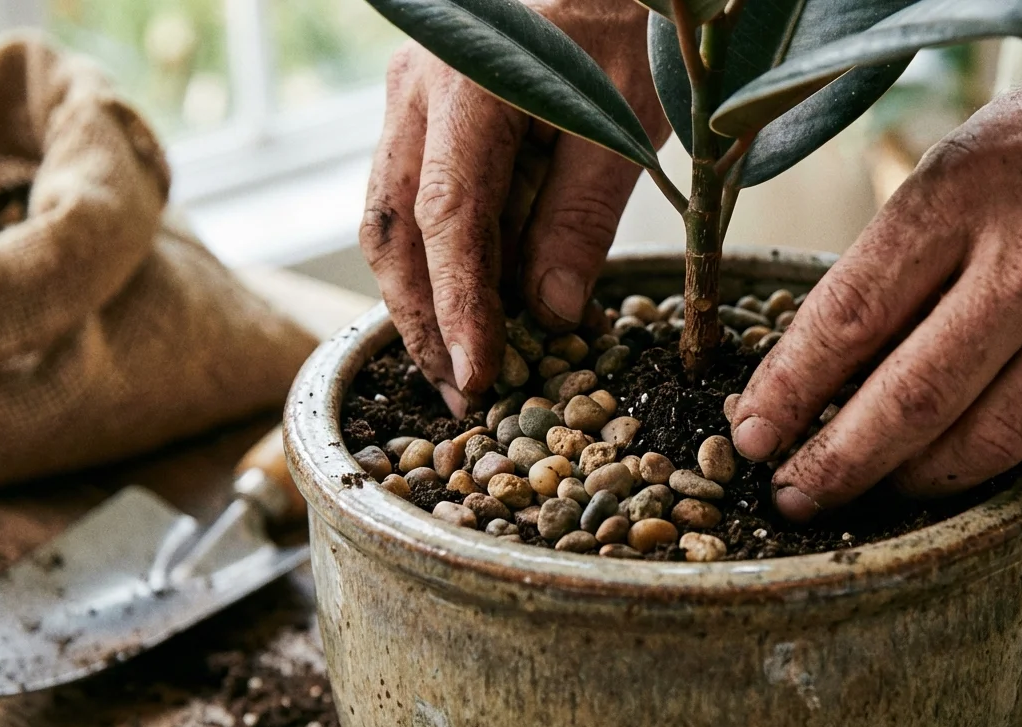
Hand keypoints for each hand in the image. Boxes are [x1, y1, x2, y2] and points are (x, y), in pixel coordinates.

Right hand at [360, 0, 668, 414]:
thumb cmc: (630, 30)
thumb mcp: (626, 123)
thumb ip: (582, 217)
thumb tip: (548, 315)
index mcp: (467, 86)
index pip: (446, 216)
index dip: (457, 305)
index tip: (477, 375)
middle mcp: (418, 93)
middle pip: (393, 228)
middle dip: (420, 320)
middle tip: (461, 395)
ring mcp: (412, 104)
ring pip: (391, 222)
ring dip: (421, 301)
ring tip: (463, 371)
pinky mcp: (425, 122)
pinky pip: (417, 206)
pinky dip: (442, 265)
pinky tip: (472, 314)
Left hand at [729, 0, 1021, 519]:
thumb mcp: (966, 158)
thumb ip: (904, 254)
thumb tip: (828, 360)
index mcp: (965, 195)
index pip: (851, 315)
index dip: (790, 389)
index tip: (749, 434)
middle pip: (911, 400)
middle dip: (835, 465)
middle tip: (790, 496)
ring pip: (982, 442)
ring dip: (910, 483)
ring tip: (867, 493)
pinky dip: (989, 461)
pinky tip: (953, 465)